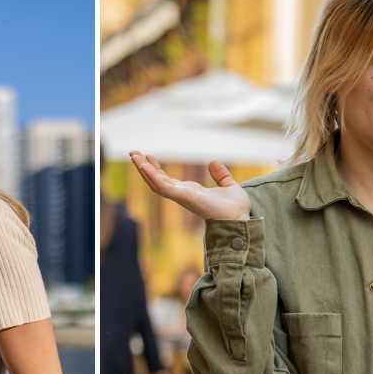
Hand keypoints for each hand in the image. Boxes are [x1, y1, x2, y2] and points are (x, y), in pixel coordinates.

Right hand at [129, 151, 250, 220]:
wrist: (239, 219)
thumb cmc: (235, 209)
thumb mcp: (228, 185)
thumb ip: (221, 175)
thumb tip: (213, 162)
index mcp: (190, 192)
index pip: (167, 180)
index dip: (157, 169)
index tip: (149, 156)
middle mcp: (182, 194)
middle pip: (157, 180)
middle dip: (144, 167)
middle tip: (134, 153)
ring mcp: (180, 196)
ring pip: (155, 182)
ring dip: (143, 169)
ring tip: (134, 155)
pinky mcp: (182, 196)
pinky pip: (162, 186)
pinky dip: (151, 175)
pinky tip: (144, 165)